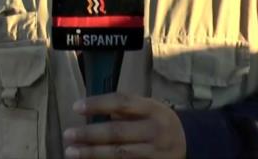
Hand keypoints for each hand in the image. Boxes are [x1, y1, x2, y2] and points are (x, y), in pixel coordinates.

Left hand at [63, 93, 186, 158]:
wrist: (189, 143)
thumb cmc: (159, 121)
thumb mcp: (149, 107)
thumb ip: (126, 109)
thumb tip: (94, 112)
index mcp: (152, 109)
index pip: (121, 103)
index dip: (97, 104)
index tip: (76, 107)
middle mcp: (154, 130)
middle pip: (117, 132)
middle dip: (89, 134)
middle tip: (68, 135)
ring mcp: (154, 153)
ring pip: (119, 154)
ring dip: (92, 154)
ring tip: (71, 152)